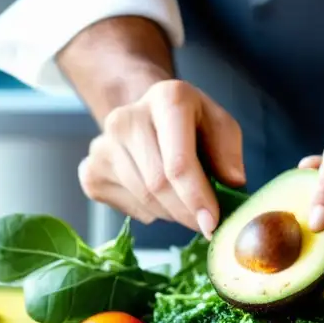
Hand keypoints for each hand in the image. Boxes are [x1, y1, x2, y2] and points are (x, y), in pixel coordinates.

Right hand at [78, 80, 244, 237]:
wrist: (149, 115)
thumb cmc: (192, 124)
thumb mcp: (220, 126)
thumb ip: (229, 152)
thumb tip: (233, 182)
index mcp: (167, 98)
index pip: (177, 162)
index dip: (196, 198)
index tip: (212, 224)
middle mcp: (127, 117)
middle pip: (158, 185)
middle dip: (186, 212)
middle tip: (205, 223)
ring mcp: (102, 144)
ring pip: (143, 199)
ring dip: (172, 214)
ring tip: (185, 204)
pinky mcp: (91, 170)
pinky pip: (127, 208)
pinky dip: (150, 213)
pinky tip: (159, 198)